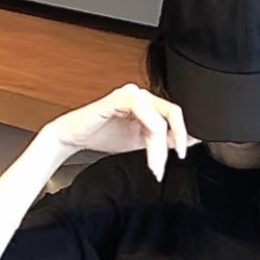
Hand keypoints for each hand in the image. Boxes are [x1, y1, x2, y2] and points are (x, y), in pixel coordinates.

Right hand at [43, 84, 197, 181]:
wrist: (73, 137)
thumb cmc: (101, 136)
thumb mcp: (140, 142)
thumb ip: (162, 140)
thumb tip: (186, 142)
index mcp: (148, 103)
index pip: (175, 115)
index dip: (184, 134)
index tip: (184, 153)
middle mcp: (142, 95)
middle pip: (173, 113)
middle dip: (174, 141)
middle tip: (168, 163)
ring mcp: (131, 94)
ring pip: (160, 117)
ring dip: (159, 145)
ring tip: (152, 164)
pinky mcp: (120, 98)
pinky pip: (143, 111)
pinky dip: (150, 132)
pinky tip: (146, 147)